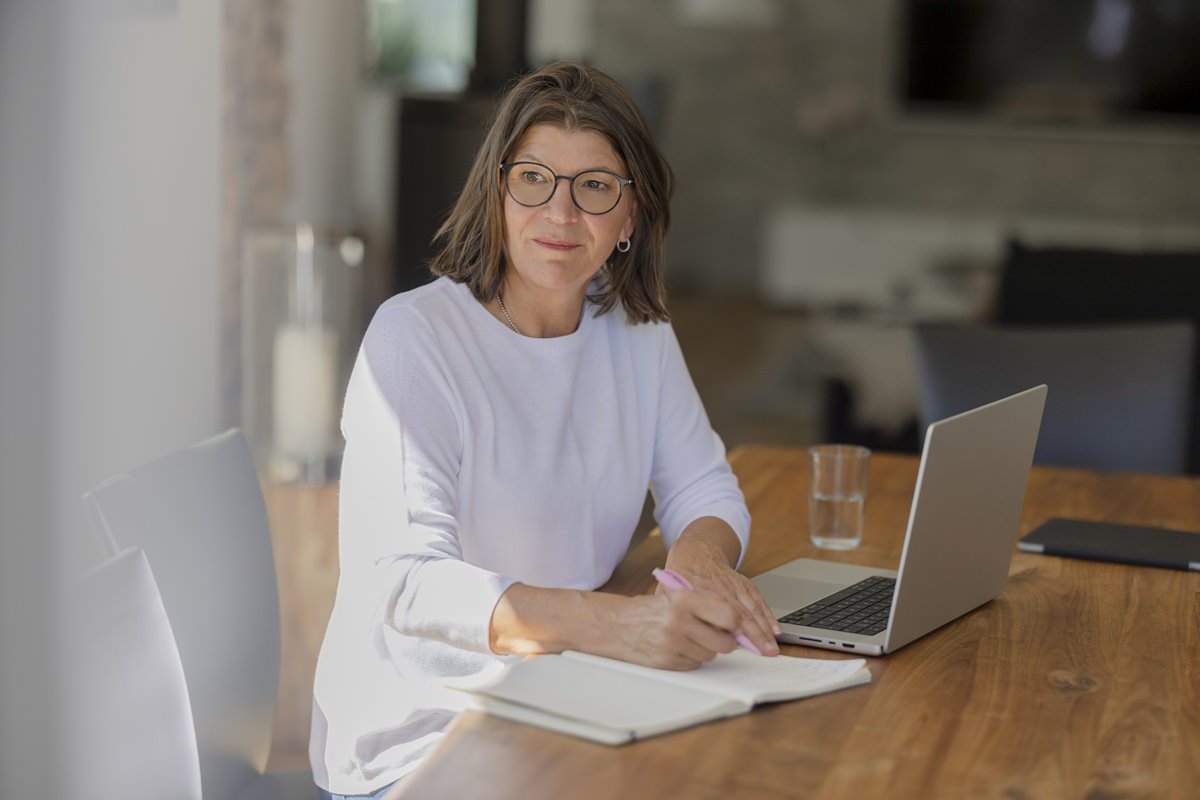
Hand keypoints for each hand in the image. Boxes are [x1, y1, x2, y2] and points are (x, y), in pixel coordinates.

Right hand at [598, 590, 746, 669]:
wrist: (614, 624)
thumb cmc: (649, 609)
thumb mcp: (676, 596)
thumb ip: (705, 606)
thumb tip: (738, 624)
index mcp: (684, 599)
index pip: (729, 616)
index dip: (738, 625)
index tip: (738, 627)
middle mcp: (679, 621)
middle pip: (724, 642)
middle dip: (725, 641)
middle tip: (718, 635)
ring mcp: (672, 644)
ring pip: (710, 655)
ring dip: (706, 649)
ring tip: (690, 637)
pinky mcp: (666, 661)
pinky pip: (694, 665)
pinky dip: (691, 658)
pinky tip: (678, 647)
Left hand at [663, 539, 780, 657]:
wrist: (696, 551)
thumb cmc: (681, 575)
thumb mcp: (667, 592)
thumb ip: (669, 611)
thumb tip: (670, 633)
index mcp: (699, 592)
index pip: (715, 613)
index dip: (727, 629)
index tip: (737, 645)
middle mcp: (720, 588)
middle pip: (739, 614)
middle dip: (755, 634)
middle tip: (765, 652)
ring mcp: (734, 586)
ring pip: (752, 609)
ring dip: (765, 628)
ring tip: (773, 647)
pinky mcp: (744, 584)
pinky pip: (759, 601)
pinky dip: (768, 616)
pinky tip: (775, 630)